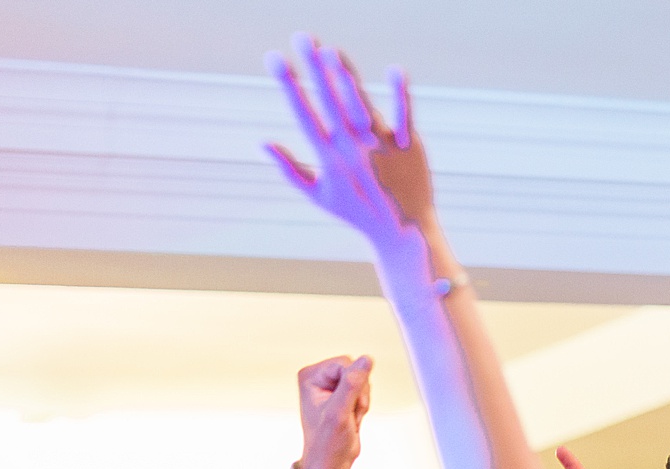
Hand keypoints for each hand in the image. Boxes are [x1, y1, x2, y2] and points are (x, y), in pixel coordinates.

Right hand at [265, 35, 436, 254]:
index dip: (288, 85)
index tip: (275, 59)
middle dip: (313, 68)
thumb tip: (262, 143)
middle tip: (302, 37)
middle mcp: (352, 148)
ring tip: (332, 50)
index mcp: (328, 158)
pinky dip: (400, 95)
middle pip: (329, 101)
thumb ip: (289, 169)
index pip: (304, 114)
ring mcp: (380, 145)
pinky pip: (404, 116)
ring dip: (346, 76)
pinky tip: (395, 70)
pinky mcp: (408, 146)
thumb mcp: (318, 196)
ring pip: (360, 105)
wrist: (403, 231)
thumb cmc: (358, 212)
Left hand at [295, 354, 372, 468]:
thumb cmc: (328, 442)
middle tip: (348, 413)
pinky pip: (363, 390)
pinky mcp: (341, 394)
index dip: (353, 384)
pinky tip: (351, 417)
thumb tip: (366, 359)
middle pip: (354, 370)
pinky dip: (362, 405)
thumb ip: (352, 384)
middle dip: (358, 393)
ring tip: (349, 417)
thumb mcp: (340, 411)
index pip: (344, 363)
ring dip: (361, 401)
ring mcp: (330, 386)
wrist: (331, 462)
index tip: (346, 405)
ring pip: (361, 381)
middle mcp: (318, 377)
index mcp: (310, 376)